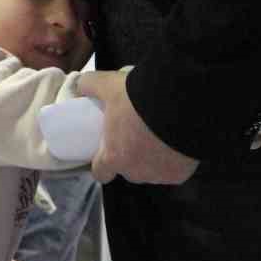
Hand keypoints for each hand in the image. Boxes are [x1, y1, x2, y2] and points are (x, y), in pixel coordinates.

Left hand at [76, 71, 197, 185]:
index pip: (100, 173)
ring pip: (152, 170)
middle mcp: (136, 173)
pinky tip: (176, 141)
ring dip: (152, 158)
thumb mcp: (109, 85)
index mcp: (114, 157)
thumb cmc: (138, 100)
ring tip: (159, 134)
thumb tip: (79, 85)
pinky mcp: (181, 174)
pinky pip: (174, 169)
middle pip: (128, 170)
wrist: (181, 105)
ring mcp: (159, 175)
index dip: (102, 163)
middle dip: (130, 156)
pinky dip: (174, 158)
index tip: (106, 150)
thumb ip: (90, 85)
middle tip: (136, 133)